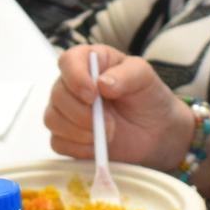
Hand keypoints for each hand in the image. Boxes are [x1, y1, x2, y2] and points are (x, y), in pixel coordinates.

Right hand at [46, 43, 198, 170]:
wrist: (156, 130)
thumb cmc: (148, 97)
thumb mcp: (145, 78)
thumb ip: (127, 75)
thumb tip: (101, 83)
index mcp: (89, 62)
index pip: (67, 61)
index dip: (75, 78)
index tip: (92, 94)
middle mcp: (72, 84)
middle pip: (58, 94)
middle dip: (82, 113)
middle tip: (110, 122)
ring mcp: (66, 111)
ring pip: (53, 119)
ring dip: (80, 131)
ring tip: (108, 134)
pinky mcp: (67, 136)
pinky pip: (58, 143)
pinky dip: (78, 147)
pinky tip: (97, 146)